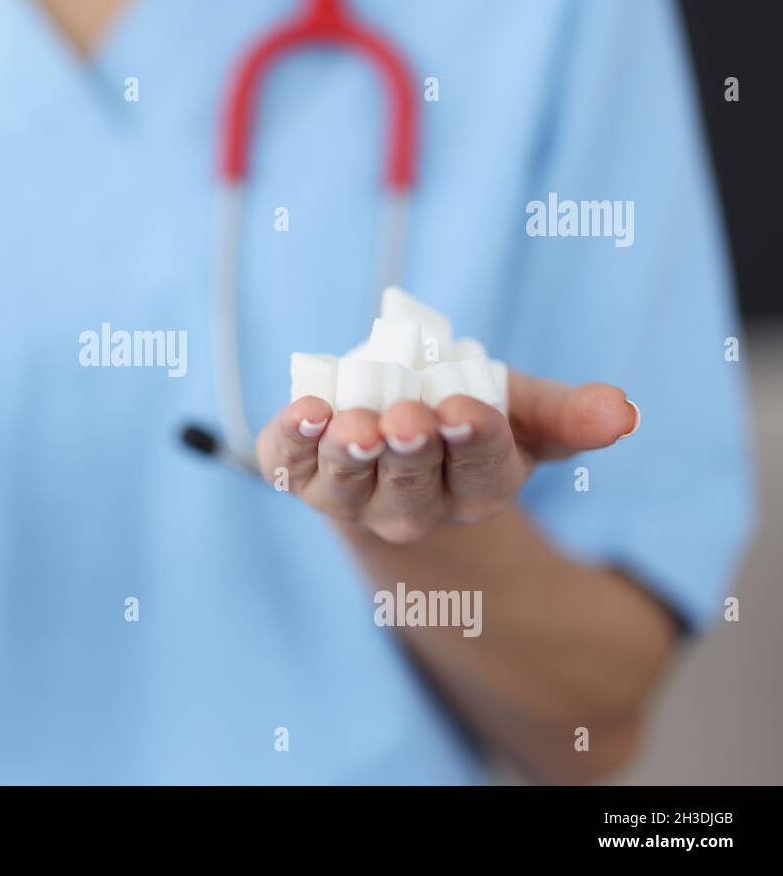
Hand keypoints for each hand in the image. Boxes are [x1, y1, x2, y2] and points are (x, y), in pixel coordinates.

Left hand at [255, 370, 638, 544]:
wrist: (388, 435)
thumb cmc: (462, 417)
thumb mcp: (520, 411)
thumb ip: (566, 413)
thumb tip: (624, 413)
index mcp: (474, 490)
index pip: (480, 473)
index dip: (474, 441)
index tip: (467, 409)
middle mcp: (411, 507)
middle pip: (411, 487)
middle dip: (410, 451)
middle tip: (408, 418)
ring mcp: (351, 495)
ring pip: (349, 485)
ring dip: (349, 454)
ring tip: (353, 424)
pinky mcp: (302, 474)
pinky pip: (291, 464)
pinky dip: (291, 442)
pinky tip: (303, 413)